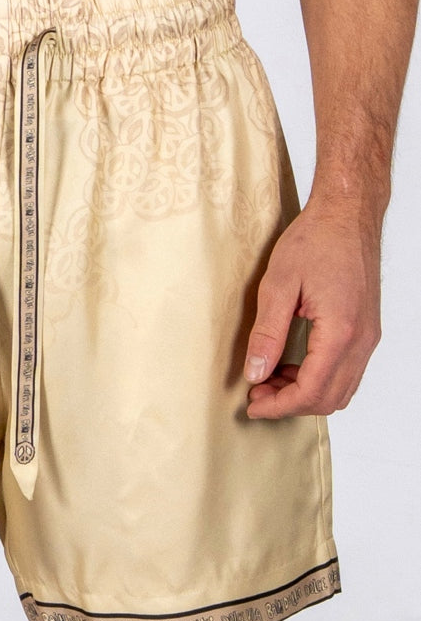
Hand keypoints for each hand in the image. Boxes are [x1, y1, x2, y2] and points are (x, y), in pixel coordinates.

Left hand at [244, 194, 381, 418]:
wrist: (347, 214)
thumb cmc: (315, 241)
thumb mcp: (277, 286)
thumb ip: (267, 334)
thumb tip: (255, 373)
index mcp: (341, 331)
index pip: (311, 390)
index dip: (279, 405)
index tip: (252, 406)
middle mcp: (362, 340)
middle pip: (329, 398)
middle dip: (290, 404)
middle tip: (256, 393)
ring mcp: (368, 336)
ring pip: (340, 388)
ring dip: (304, 392)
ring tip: (268, 378)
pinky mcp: (366, 329)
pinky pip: (346, 371)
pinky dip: (318, 378)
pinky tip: (290, 364)